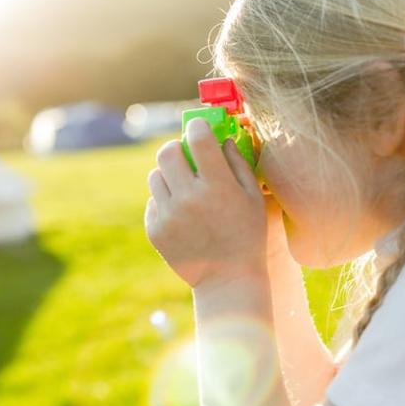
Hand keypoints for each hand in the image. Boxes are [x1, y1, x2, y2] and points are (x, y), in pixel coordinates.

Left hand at [145, 117, 267, 288]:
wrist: (227, 279)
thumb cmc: (246, 234)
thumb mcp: (252, 197)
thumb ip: (237, 163)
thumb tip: (222, 138)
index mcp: (217, 186)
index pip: (198, 138)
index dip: (198, 126)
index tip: (199, 127)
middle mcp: (189, 198)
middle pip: (167, 152)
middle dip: (177, 148)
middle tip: (186, 156)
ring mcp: (169, 215)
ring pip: (155, 175)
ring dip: (169, 175)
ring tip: (184, 187)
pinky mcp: (155, 229)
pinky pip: (153, 201)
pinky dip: (165, 201)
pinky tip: (182, 214)